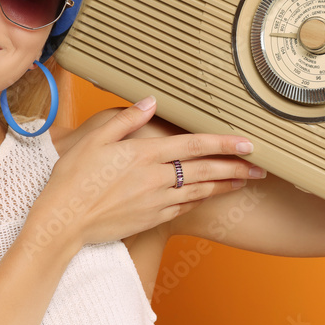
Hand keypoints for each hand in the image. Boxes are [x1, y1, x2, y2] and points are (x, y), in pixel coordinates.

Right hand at [29, 97, 262, 247]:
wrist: (63, 223)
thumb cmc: (73, 178)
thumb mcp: (95, 139)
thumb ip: (127, 119)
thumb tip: (152, 101)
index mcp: (145, 155)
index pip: (194, 145)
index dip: (224, 143)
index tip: (248, 143)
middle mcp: (156, 179)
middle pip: (206, 171)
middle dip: (237, 168)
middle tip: (261, 167)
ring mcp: (156, 202)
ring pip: (200, 192)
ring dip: (225, 186)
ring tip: (244, 181)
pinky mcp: (151, 220)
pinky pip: (184, 208)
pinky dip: (200, 200)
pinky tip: (209, 197)